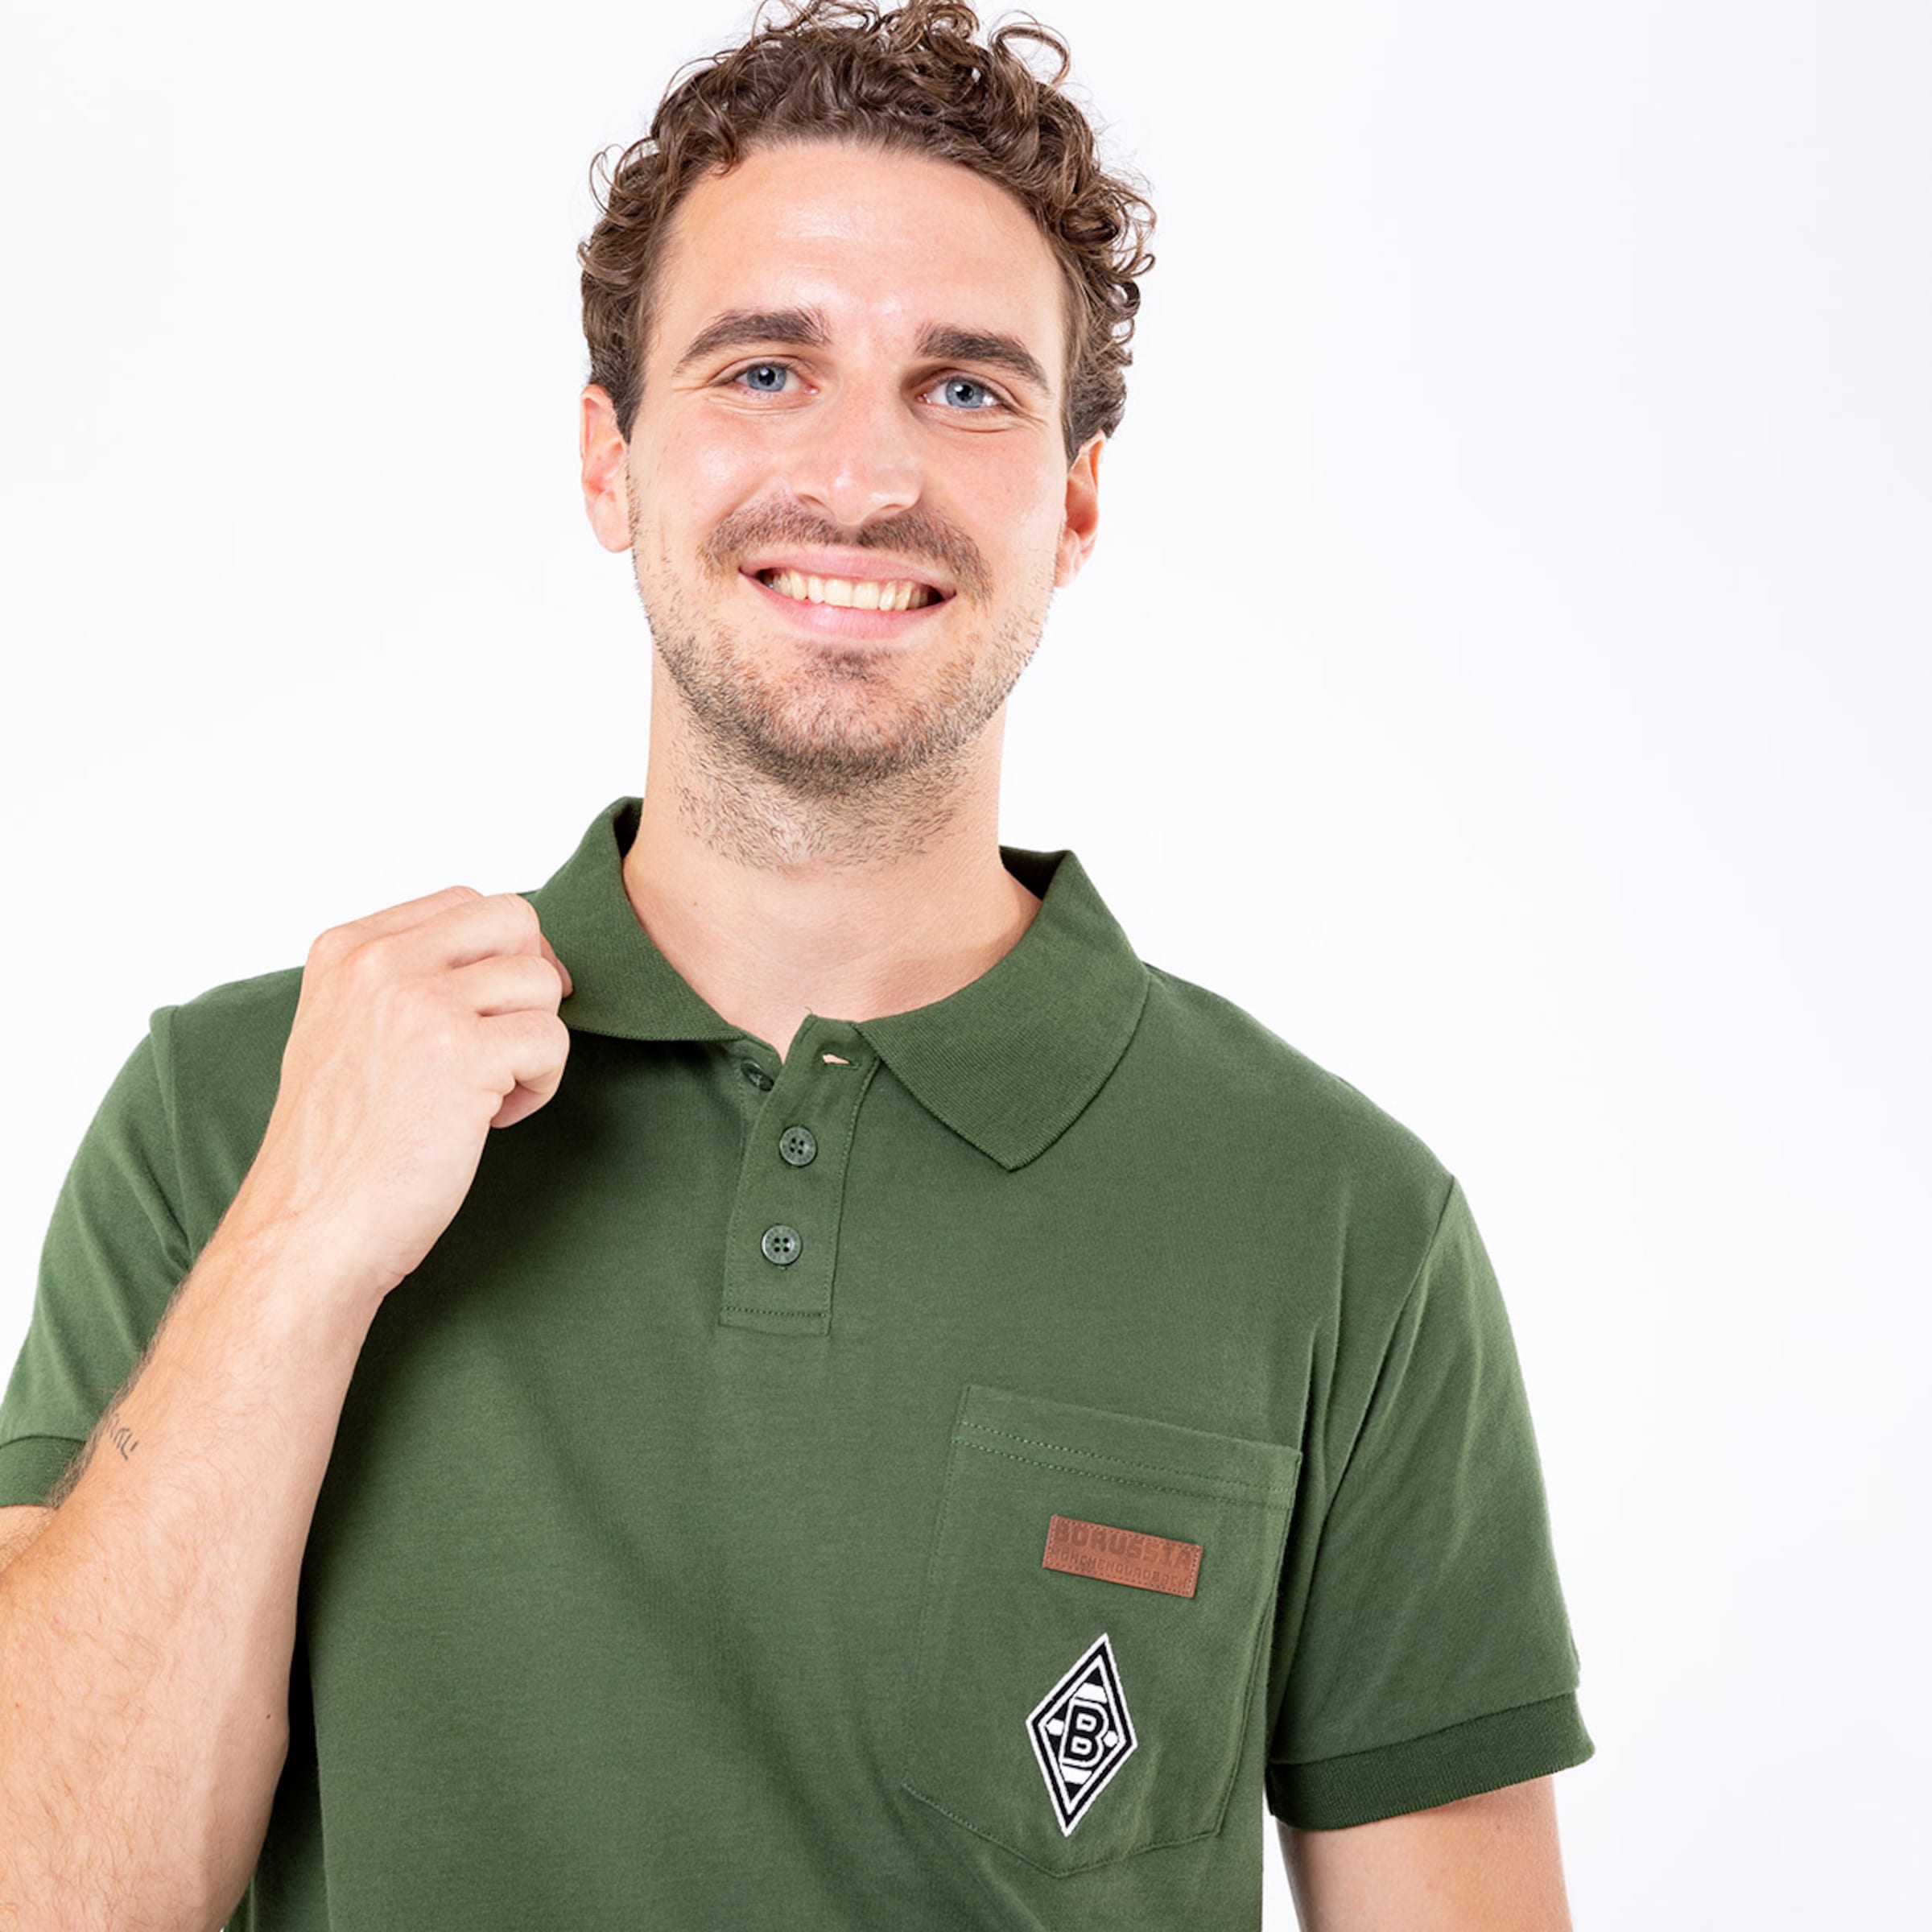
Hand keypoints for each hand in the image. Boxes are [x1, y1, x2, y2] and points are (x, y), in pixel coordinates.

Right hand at [224, 886, 572, 1302]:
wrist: (309, 1230)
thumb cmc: (339, 1147)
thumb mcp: (345, 1030)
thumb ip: (403, 981)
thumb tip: (505, 955)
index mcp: (346, 950)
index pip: (464, 904)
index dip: (500, 954)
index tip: (490, 1011)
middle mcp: (378, 964)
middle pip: (514, 919)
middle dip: (532, 979)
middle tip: (511, 1042)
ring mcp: (418, 1004)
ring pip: (541, 981)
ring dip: (535, 1041)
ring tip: (488, 1093)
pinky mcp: (462, 1054)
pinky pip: (551, 1038)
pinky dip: (540, 1085)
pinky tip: (492, 1121)